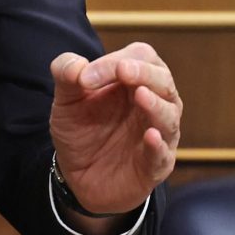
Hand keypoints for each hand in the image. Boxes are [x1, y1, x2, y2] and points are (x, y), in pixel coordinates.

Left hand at [49, 42, 181, 217]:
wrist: (77, 176)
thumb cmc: (81, 131)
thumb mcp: (66, 101)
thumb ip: (66, 76)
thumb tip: (77, 65)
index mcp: (136, 81)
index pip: (139, 57)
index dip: (114, 61)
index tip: (84, 78)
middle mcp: (154, 103)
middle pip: (162, 79)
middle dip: (144, 73)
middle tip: (122, 71)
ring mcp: (159, 134)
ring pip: (169, 115)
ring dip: (156, 104)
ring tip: (141, 96)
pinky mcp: (156, 165)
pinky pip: (163, 154)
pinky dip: (158, 145)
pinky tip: (150, 136)